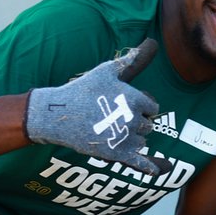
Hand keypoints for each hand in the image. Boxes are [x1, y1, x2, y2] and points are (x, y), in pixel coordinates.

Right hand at [25, 38, 166, 173]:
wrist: (59, 114)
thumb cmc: (83, 90)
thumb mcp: (106, 71)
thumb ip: (130, 61)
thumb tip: (151, 43)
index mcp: (135, 99)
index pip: (152, 108)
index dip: (142, 108)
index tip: (125, 106)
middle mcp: (134, 118)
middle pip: (148, 126)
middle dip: (136, 123)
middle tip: (115, 119)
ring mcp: (126, 138)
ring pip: (142, 142)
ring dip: (132, 139)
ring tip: (111, 131)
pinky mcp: (117, 154)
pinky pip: (139, 162)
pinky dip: (148, 167)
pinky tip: (157, 171)